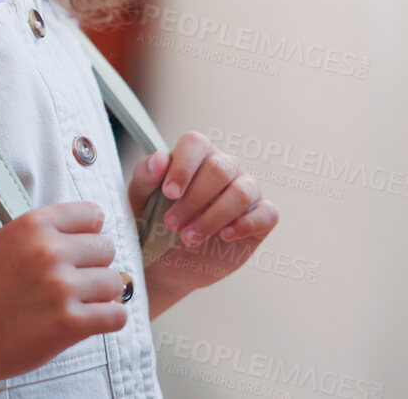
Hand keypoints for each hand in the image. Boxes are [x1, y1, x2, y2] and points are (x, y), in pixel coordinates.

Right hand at [0, 200, 130, 381]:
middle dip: (94, 266)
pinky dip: (108, 320)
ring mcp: (61, 288)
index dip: (89, 234)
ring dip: (101, 296)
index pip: (93, 214)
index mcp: (34, 225)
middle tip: (72, 283)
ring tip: (77, 304)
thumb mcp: (8, 241)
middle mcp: (50, 251)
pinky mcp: (69, 323)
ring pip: (114, 282)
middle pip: (107, 248)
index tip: (79, 250)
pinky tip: (89, 321)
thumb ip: (47, 231)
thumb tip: (95, 228)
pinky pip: (117, 315)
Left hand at [127, 132, 279, 296]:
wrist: (166, 264)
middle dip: (193, 200)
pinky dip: (245, 224)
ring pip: (242, 191)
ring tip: (189, 238)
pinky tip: (223, 236)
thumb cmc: (153, 224)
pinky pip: (267, 213)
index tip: (169, 193)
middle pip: (219, 168)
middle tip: (171, 224)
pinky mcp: (261, 217)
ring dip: (213, 217)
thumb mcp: (139, 202)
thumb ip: (145, 177)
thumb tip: (160, 158)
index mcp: (195, 156)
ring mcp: (246, 190)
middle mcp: (224, 167)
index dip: (183, 166)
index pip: (195, 143)